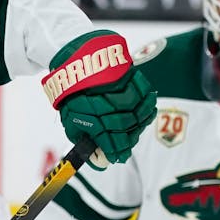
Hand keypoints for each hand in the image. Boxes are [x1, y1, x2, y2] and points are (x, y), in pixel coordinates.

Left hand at [43, 30, 155, 164]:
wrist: (77, 62)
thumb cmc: (73, 93)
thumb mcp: (70, 121)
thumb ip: (84, 139)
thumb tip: (97, 157)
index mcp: (92, 118)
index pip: (110, 143)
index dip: (116, 153)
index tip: (118, 158)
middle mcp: (109, 107)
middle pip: (127, 131)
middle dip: (128, 142)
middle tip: (125, 148)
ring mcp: (122, 93)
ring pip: (139, 115)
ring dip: (139, 126)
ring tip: (134, 131)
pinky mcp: (131, 80)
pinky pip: (146, 97)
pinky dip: (148, 106)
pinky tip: (145, 112)